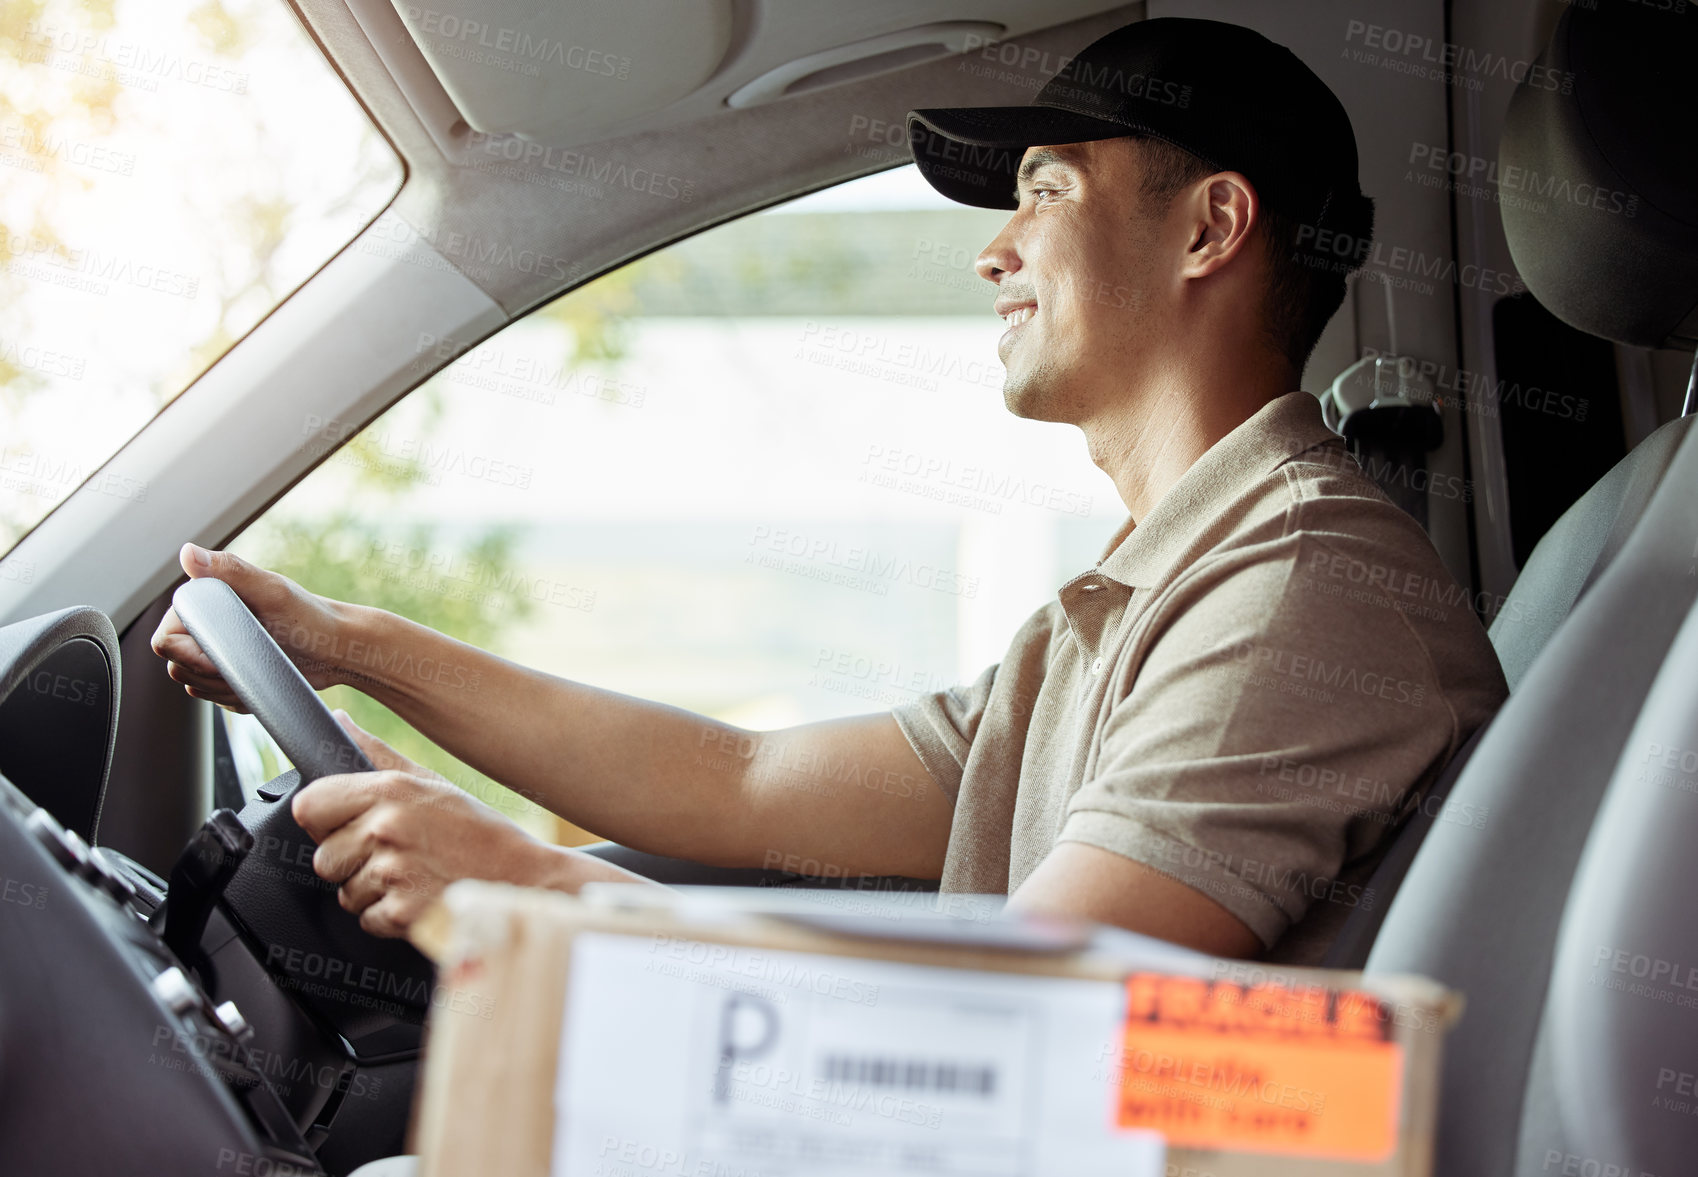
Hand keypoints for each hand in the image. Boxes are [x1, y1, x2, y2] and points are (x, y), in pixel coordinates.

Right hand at [151, 543, 354, 709]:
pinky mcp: (230, 674)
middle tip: (249, 661)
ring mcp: (217, 653)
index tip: (223, 654)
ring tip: (258, 668)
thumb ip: (230, 571)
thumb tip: (187, 553)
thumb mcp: (272, 591)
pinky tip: (260, 681)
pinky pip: (215, 698)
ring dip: (223, 686)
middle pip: (177, 666)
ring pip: (194, 686)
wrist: (336, 649)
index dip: (189, 653)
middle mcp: (206, 626)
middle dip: (210, 672)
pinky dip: (235, 696)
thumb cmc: (310, 617)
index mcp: (206, 602)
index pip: (166, 639)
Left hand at [292, 711, 560, 937]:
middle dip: (350, 862)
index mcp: (389, 791)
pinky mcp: (400, 913)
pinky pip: (366, 919)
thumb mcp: (429, 781)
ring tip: (411, 875)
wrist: (522, 877)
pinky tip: (419, 896)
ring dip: (370, 891)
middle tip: (391, 855)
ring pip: (345, 893)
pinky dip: (388, 915)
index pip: (308, 806)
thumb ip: (375, 753)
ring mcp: (393, 873)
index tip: (344, 825)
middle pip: (322, 858)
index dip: (323, 819)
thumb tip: (338, 721)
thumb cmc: (477, 830)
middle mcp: (386, 829)